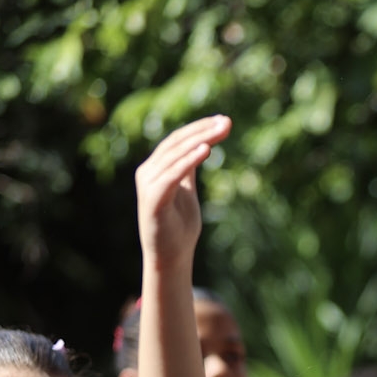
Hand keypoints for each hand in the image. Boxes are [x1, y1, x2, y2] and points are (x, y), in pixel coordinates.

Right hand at [135, 116, 228, 271]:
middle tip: (228, 121)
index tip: (224, 120)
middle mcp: (149, 171)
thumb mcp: (186, 190)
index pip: (178, 140)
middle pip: (177, 143)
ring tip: (220, 131)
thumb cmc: (179, 225)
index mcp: (157, 168)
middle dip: (203, 130)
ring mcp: (149, 184)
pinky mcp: (153, 198)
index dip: (200, 128)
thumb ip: (188, 169)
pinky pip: (172, 175)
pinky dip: (188, 161)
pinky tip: (205, 150)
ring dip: (199, 140)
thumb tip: (201, 146)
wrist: (170, 255)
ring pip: (175, 155)